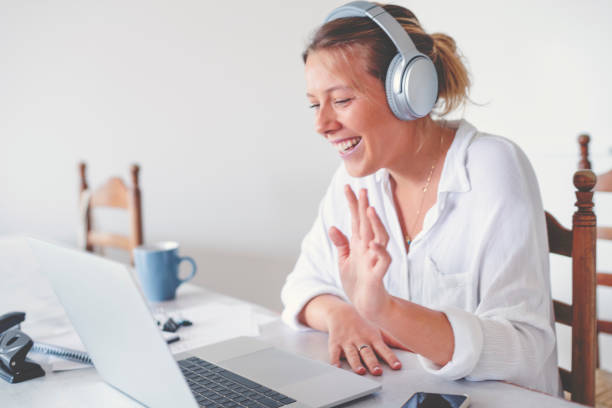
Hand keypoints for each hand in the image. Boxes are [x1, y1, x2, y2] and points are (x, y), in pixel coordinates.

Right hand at [326, 302, 401, 374]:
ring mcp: (348, 342)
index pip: (384, 349)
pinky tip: (337, 367)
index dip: (391, 358)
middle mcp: (361, 340)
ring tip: (360, 371)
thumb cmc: (363, 324)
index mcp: (373, 337)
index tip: (397, 366)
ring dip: (356, 363)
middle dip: (372, 362)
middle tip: (377, 371)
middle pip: (368, 353)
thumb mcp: (379, 330)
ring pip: (352, 354)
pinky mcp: (335, 343)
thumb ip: (395, 341)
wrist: (341, 313)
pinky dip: (335, 360)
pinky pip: (334, 353)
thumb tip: (414, 347)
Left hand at [329, 186, 391, 319]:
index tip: (347, 188)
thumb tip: (332, 227)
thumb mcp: (344, 262)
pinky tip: (373, 244)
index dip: (352, 204)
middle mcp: (369, 249)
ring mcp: (375, 260)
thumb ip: (342, 244)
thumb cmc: (358, 283)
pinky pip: (383, 260)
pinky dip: (379, 252)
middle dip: (365, 207)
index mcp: (359, 245)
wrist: (367, 306)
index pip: (356, 220)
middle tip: (362, 190)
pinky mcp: (378, 274)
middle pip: (368, 225)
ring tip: (370, 210)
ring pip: (380, 238)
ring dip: (376, 224)